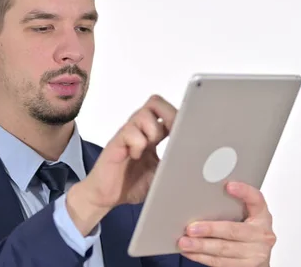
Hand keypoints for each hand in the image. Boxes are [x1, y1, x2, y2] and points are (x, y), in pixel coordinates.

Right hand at [66, 95, 176, 234]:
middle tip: (171, 134)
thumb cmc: (131, 184)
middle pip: (156, 102)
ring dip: (153, 130)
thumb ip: (172, 164)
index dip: (179, 116)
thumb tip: (194, 163)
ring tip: (150, 147)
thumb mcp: (160, 175)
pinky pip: (130, 132)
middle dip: (169, 114)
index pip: (167, 113)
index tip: (189, 130)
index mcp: (152, 136)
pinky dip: (137, 143)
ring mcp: (128, 135)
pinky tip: (135, 156)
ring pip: (144, 113)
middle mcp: (140, 130)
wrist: (106, 197)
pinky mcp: (116, 142)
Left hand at [177, 182, 275, 266]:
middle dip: (209, 229)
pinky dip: (202, 257)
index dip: (244, 192)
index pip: (256, 200)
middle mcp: (262, 234)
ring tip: (185, 242)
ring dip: (201, 246)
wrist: (258, 256)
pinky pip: (220, 262)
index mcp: (262, 216)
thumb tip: (202, 199)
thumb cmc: (247, 232)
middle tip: (191, 228)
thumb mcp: (246, 216)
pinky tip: (191, 252)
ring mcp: (256, 253)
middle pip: (233, 230)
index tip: (229, 186)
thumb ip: (232, 207)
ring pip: (224, 249)